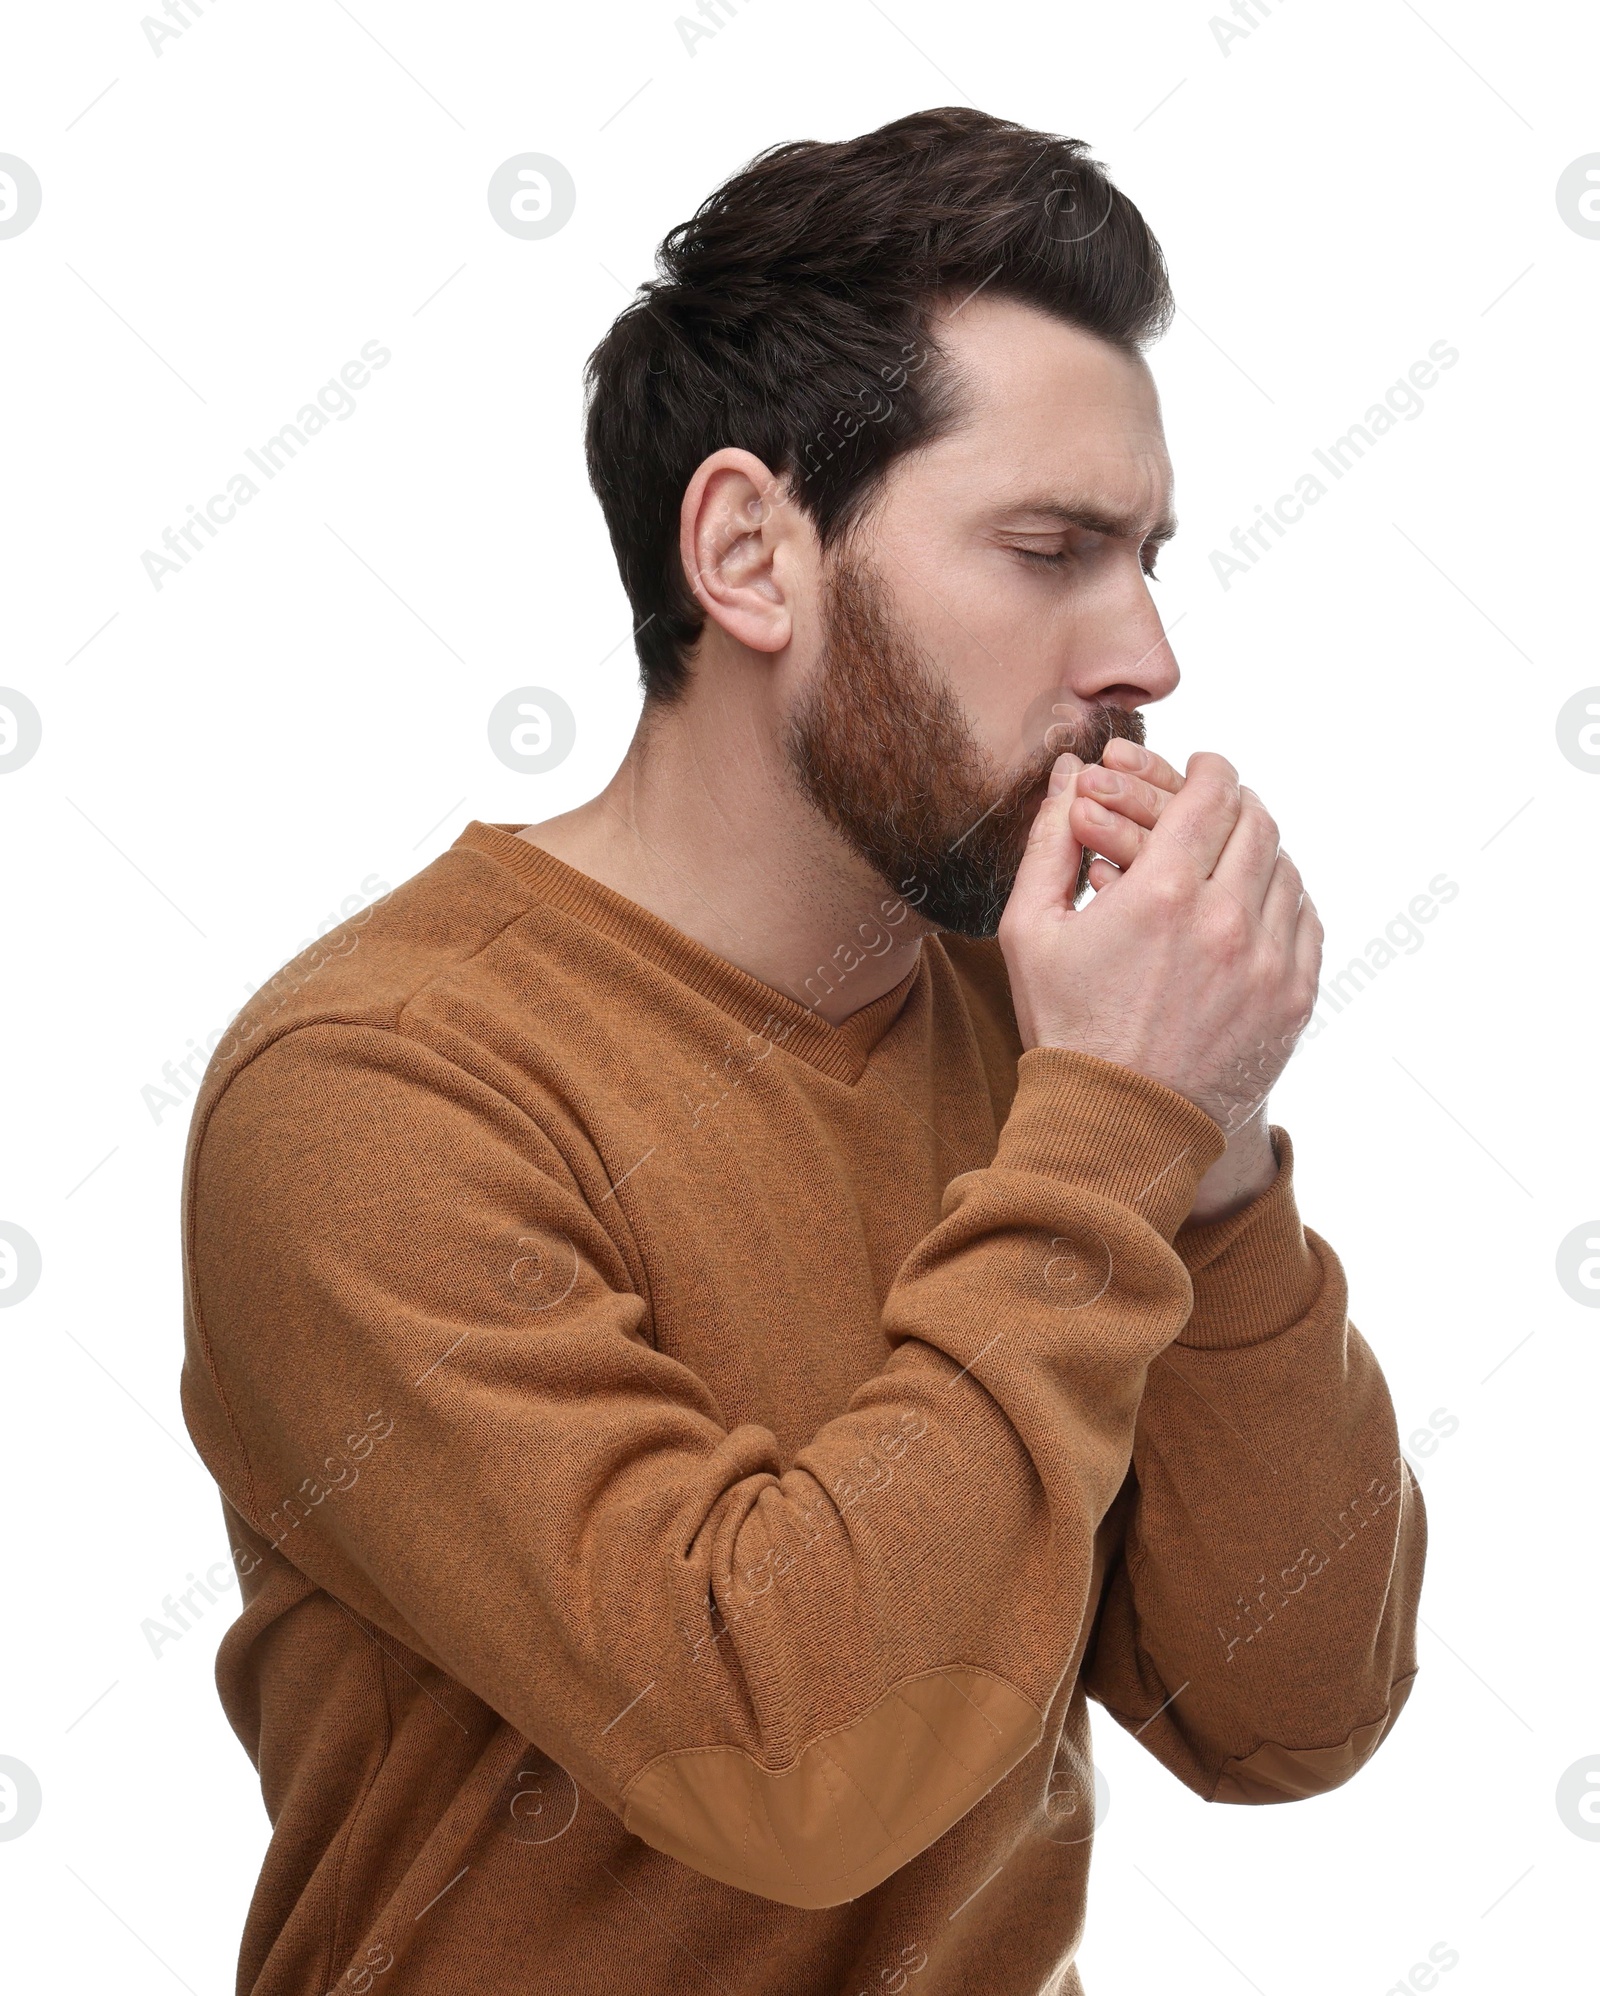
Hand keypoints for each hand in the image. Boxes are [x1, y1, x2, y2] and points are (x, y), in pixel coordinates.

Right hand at [997, 743, 1322, 1140]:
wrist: (1117, 1124)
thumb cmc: (1065, 1026)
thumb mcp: (1031, 932)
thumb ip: (1050, 841)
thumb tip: (1068, 773)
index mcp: (1161, 893)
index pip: (1212, 793)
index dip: (1209, 769)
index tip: (1202, 768)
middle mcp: (1225, 920)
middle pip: (1258, 822)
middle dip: (1236, 804)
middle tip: (1216, 808)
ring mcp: (1267, 962)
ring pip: (1287, 869)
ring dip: (1261, 852)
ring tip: (1232, 859)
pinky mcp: (1292, 998)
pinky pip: (1305, 921)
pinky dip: (1284, 900)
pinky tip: (1253, 906)